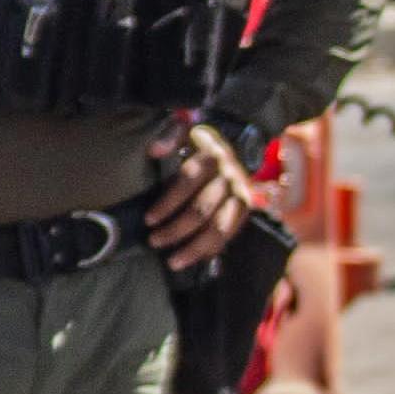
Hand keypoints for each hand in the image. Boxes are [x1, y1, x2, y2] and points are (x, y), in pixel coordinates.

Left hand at [144, 120, 256, 263]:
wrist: (225, 149)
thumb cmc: (194, 144)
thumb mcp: (183, 132)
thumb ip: (168, 135)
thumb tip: (155, 150)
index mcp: (212, 154)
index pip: (188, 180)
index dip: (168, 202)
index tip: (148, 219)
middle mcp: (230, 174)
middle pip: (202, 208)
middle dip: (176, 229)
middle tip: (153, 241)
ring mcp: (241, 193)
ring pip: (219, 227)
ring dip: (195, 247)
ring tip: (172, 261)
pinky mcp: (246, 208)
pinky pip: (230, 234)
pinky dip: (211, 249)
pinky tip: (192, 259)